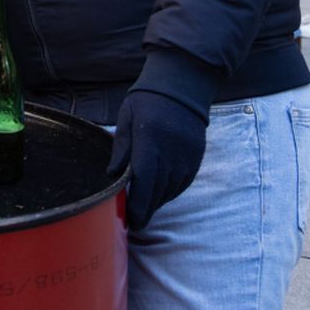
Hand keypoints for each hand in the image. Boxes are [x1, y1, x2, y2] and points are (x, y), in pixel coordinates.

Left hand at [107, 90, 207, 230]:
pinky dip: (170, 192)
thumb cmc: (146, 101)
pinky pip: (183, 182)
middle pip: (159, 189)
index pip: (145, 179)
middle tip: (135, 223)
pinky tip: (160, 196)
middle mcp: (171, 150)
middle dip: (147, 209)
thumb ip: (121, 148)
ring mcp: (186, 155)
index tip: (133, 220)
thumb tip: (112, 175)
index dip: (139, 204)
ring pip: (172, 189)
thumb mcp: (126, 119)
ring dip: (158, 202)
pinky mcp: (196, 157)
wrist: (181, 87)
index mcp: (149, 139)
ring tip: (145, 211)